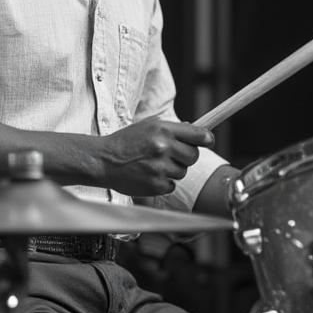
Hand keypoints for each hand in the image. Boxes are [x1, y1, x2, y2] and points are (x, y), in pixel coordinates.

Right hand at [99, 119, 213, 195]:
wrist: (103, 161)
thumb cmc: (125, 142)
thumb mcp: (147, 126)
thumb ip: (171, 128)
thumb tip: (195, 130)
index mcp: (163, 130)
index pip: (198, 135)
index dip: (207, 138)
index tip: (209, 141)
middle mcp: (163, 147)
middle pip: (193, 155)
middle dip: (186, 156)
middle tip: (172, 155)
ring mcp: (160, 167)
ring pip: (183, 172)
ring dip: (173, 170)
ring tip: (154, 165)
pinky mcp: (156, 184)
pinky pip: (172, 185)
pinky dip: (164, 183)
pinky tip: (150, 175)